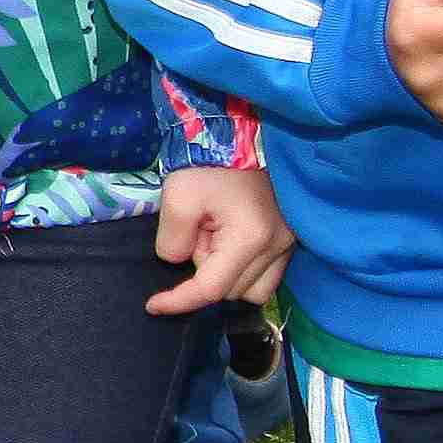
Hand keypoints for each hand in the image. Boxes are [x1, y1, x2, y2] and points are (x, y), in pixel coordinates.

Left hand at [147, 164, 292, 316]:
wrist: (238, 136)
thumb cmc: (207, 165)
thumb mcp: (177, 199)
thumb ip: (172, 241)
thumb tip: (178, 262)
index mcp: (251, 238)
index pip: (212, 289)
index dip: (179, 301)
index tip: (152, 305)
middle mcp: (278, 247)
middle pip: (232, 291)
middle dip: (204, 274)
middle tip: (194, 235)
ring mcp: (289, 244)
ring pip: (253, 289)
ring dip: (225, 276)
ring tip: (211, 238)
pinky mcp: (290, 239)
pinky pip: (266, 274)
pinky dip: (241, 269)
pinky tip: (226, 241)